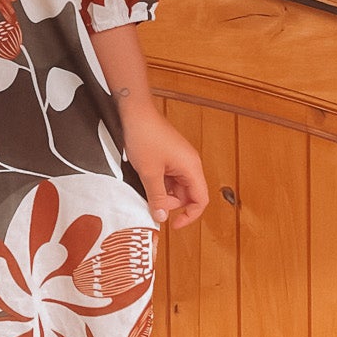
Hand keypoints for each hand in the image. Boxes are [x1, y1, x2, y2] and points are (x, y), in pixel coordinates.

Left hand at [119, 104, 208, 229]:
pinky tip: (146, 180)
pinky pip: (170, 177)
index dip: (189, 215)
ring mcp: (180, 160)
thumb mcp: (149, 173)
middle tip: (153, 203)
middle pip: (189, 194)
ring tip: (147, 188)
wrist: (135, 112)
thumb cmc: (145, 136)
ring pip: (177, 187)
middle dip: (172, 204)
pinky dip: (160, 183)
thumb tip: (162, 217)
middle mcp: (190, 164)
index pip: (200, 199)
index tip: (174, 224)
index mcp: (191, 167)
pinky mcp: (170, 156)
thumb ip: (157, 197)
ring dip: (164, 193)